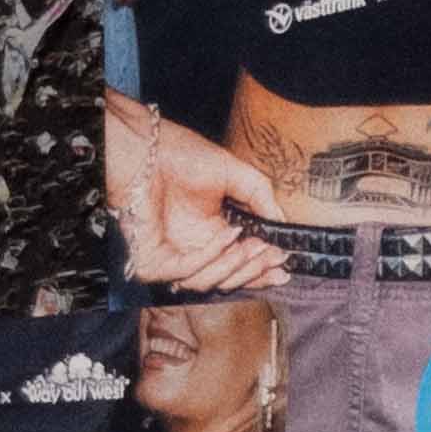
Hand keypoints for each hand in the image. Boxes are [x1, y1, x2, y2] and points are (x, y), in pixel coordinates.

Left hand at [103, 90, 288, 290]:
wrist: (145, 148)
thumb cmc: (181, 155)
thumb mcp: (235, 174)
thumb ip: (260, 197)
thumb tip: (282, 223)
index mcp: (210, 234)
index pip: (237, 264)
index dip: (262, 269)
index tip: (285, 265)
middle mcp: (191, 250)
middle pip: (227, 279)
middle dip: (256, 270)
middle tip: (275, 256)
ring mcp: (171, 259)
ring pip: (209, 283)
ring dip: (237, 265)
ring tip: (253, 245)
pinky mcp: (152, 263)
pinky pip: (187, 272)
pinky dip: (210, 256)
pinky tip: (227, 234)